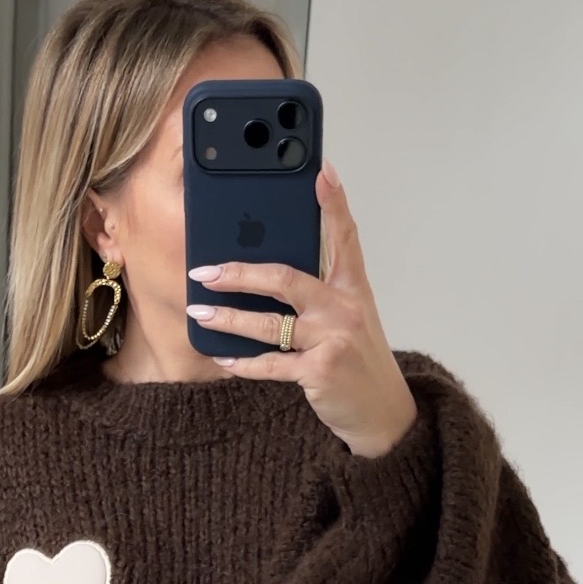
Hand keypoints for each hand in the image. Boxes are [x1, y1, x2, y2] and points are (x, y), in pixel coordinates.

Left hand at [185, 161, 419, 456]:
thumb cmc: (357, 359)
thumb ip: (319, 292)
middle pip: (285, 278)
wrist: (382, 412)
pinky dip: (243, 363)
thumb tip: (266, 271)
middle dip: (239, 273)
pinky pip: (271, 364)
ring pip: (269, 323)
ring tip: (200, 312)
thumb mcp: (349, 317)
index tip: (320, 171)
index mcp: (353, 288)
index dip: (333, 203)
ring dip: (228, 318)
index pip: (345, 236)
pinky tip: (223, 358)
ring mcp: (333, 339)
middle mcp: (345, 307)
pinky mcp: (320, 371)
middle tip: (204, 271)